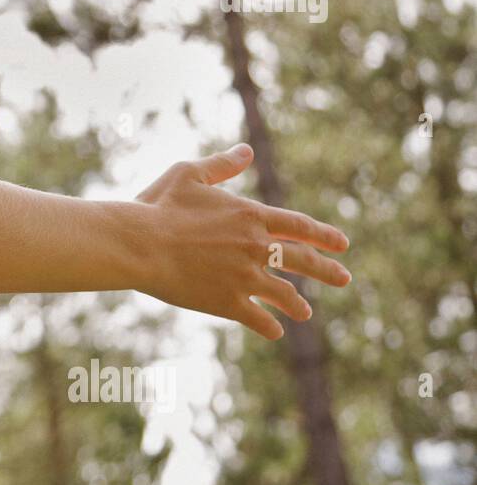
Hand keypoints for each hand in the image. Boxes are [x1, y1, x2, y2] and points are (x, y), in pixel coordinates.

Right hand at [133, 143, 351, 340]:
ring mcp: (244, 277)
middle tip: (344, 278)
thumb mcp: (188, 174)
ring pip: (284, 294)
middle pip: (302, 260)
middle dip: (326, 270)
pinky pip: (258, 319)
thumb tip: (246, 152)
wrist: (139, 244)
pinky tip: (275, 332)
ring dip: (297, 303)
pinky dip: (269, 326)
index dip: (324, 235)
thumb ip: (221, 166)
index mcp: (250, 215)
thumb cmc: (158, 206)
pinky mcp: (227, 302)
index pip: (299, 226)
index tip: (342, 244)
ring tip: (305, 312)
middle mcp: (255, 247)